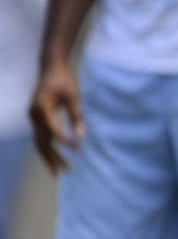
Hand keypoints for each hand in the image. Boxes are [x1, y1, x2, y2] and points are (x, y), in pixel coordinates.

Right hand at [29, 58, 84, 172]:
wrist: (52, 66)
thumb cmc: (65, 78)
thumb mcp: (74, 95)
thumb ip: (77, 115)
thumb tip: (82, 136)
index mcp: (42, 107)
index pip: (53, 130)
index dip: (64, 141)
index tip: (78, 150)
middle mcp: (34, 114)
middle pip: (42, 141)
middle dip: (53, 157)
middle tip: (65, 172)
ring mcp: (33, 116)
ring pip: (39, 141)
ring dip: (49, 156)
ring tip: (59, 172)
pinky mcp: (37, 117)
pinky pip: (41, 136)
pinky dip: (48, 148)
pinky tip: (56, 157)